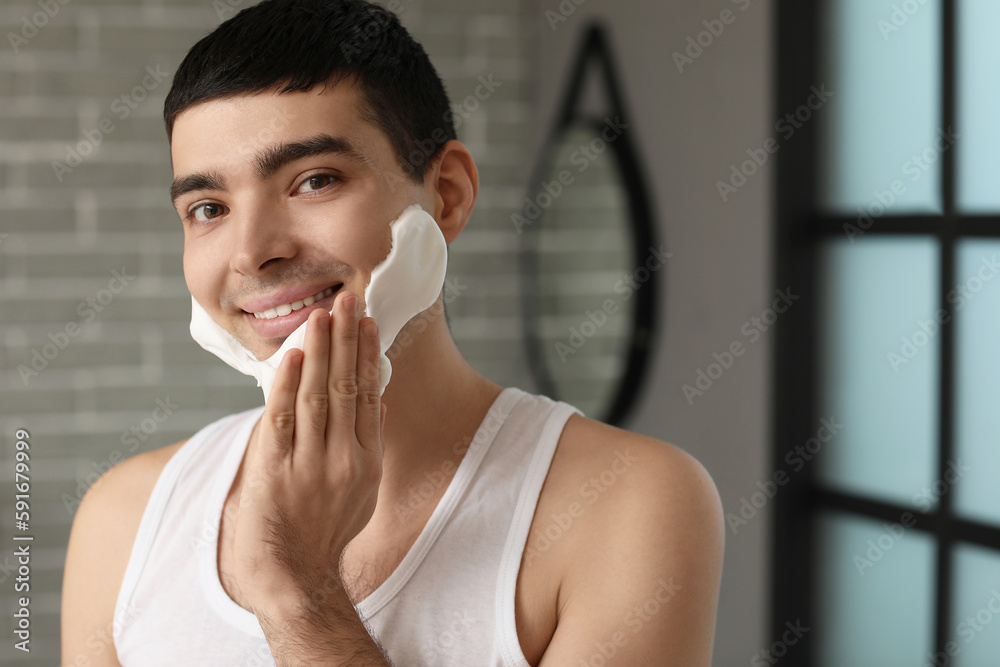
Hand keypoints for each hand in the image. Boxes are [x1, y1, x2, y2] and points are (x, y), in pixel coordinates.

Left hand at [233, 290, 385, 614]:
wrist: (294, 575)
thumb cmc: (327, 533)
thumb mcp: (364, 494)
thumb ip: (371, 447)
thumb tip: (379, 406)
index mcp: (366, 460)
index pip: (369, 395)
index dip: (368, 355)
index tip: (369, 322)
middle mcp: (343, 458)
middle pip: (346, 387)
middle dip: (347, 340)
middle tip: (349, 300)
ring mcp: (309, 464)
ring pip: (316, 396)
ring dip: (318, 352)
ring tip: (321, 315)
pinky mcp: (275, 471)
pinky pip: (282, 421)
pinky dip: (285, 386)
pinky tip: (290, 356)